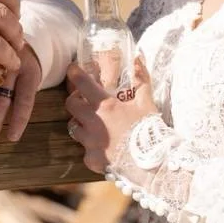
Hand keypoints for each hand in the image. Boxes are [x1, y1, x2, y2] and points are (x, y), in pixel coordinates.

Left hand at [65, 55, 156, 173]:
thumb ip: (141, 79)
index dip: (75, 73)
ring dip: (81, 124)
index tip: (72, 69)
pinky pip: (85, 151)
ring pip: (74, 128)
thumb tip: (139, 58)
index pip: (82, 83)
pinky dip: (92, 149)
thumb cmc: (150, 130)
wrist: (153, 164)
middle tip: (85, 101)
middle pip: (70, 105)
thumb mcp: (147, 102)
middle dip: (76, 101)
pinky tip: (105, 148)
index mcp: (105, 106)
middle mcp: (92, 122)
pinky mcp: (91, 159)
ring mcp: (90, 142)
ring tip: (95, 125)